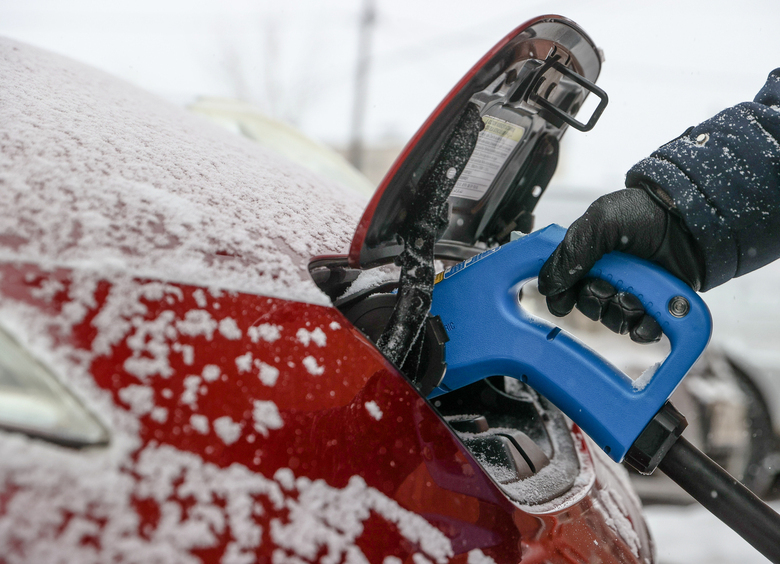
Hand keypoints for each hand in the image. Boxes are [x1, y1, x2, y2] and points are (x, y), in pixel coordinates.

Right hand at [537, 187, 703, 342]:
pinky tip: (649, 316)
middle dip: (595, 302)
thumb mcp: (599, 223)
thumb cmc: (646, 213)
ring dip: (620, 314)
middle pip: (588, 306)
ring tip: (634, 298)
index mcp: (589, 256)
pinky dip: (643, 328)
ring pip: (613, 321)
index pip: (564, 285)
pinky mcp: (658, 305)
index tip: (562, 301)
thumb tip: (546, 286)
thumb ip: (569, 254)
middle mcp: (609, 275)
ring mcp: (633, 291)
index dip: (562, 296)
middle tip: (607, 288)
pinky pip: (642, 330)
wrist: (692, 220)